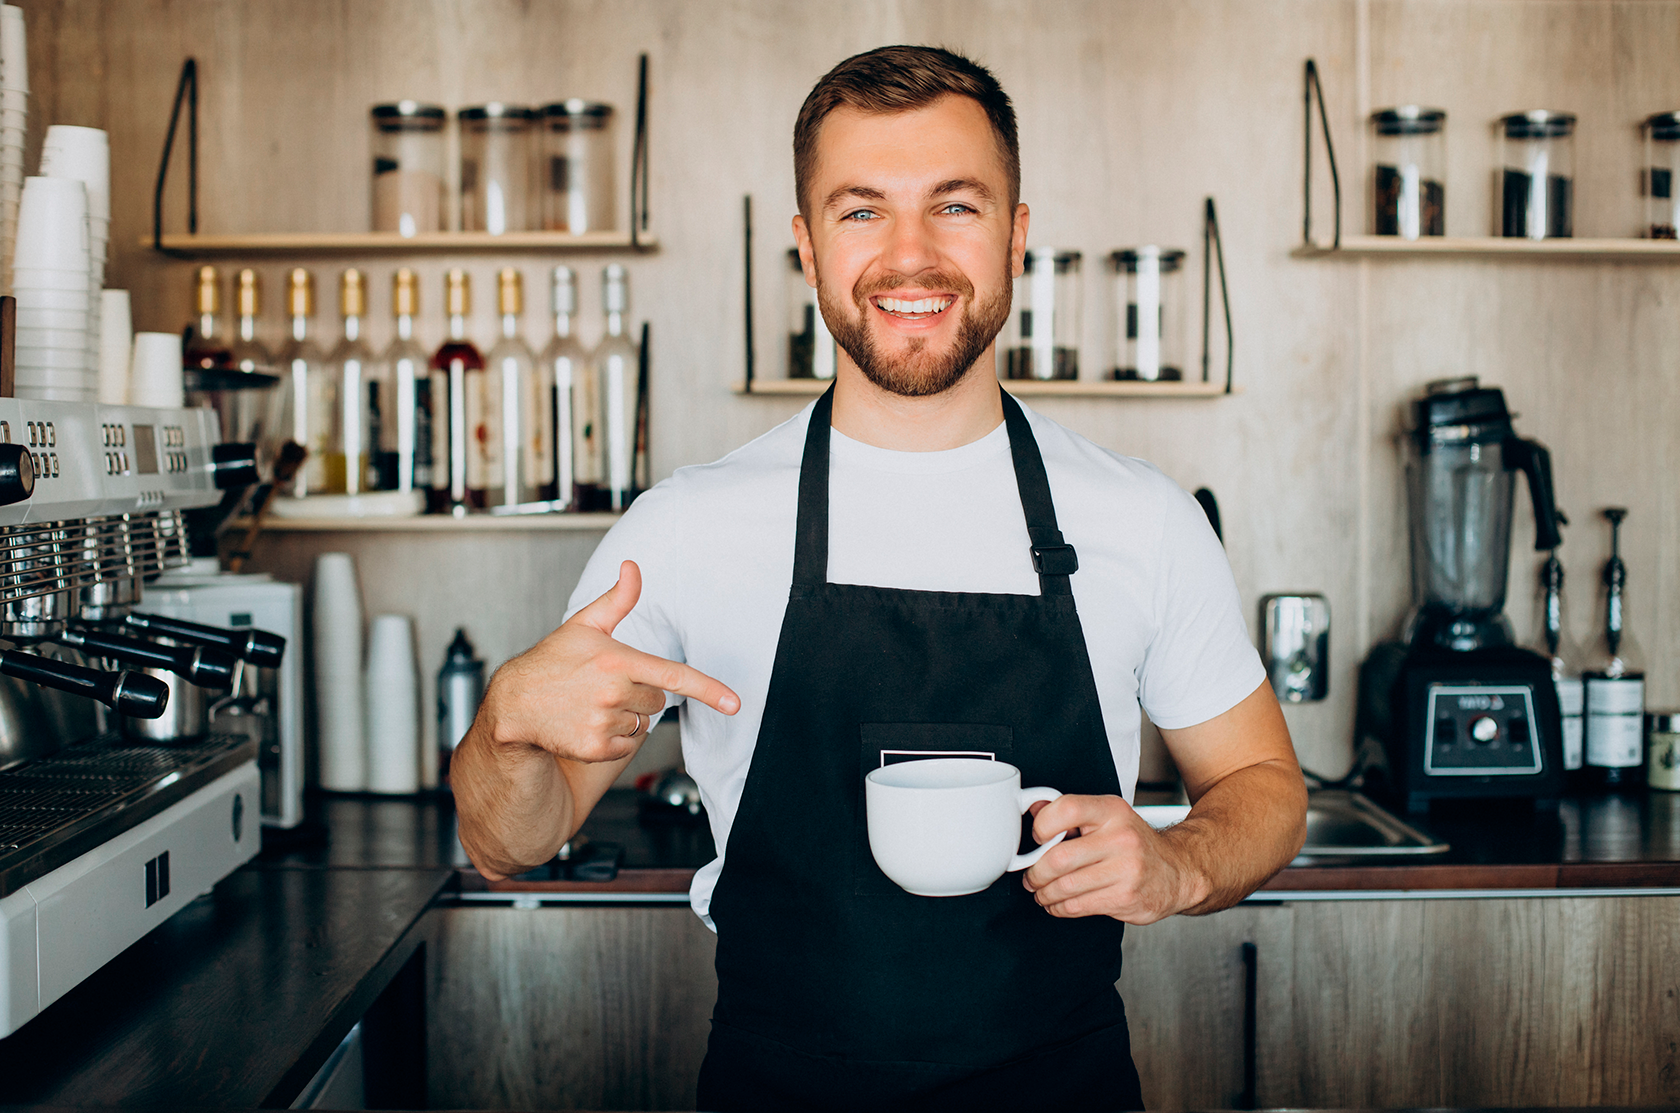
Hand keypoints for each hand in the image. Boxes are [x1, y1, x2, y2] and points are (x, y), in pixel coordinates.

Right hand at [480, 559, 740, 763]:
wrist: (514, 705)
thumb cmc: (551, 662)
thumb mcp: (584, 625)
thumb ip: (618, 599)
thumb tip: (633, 566)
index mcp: (616, 660)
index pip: (673, 675)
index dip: (709, 689)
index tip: (735, 703)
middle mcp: (612, 693)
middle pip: (657, 700)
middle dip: (639, 694)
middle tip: (604, 686)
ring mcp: (603, 723)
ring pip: (642, 725)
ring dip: (625, 717)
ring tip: (590, 705)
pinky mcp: (595, 749)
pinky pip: (626, 747)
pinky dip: (613, 740)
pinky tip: (587, 724)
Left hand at [1019, 795, 1205, 924]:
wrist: (1178, 871)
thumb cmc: (1135, 843)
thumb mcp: (1108, 816)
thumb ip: (1071, 812)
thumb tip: (1033, 809)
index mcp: (1112, 811)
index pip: (1067, 808)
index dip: (1042, 825)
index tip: (1037, 838)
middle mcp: (1121, 838)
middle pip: (1059, 857)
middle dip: (1035, 872)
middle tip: (1031, 877)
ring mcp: (1126, 870)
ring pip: (1065, 886)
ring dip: (1044, 893)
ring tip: (1041, 892)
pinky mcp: (1125, 898)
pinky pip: (1078, 906)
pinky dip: (1060, 907)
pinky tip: (1058, 903)